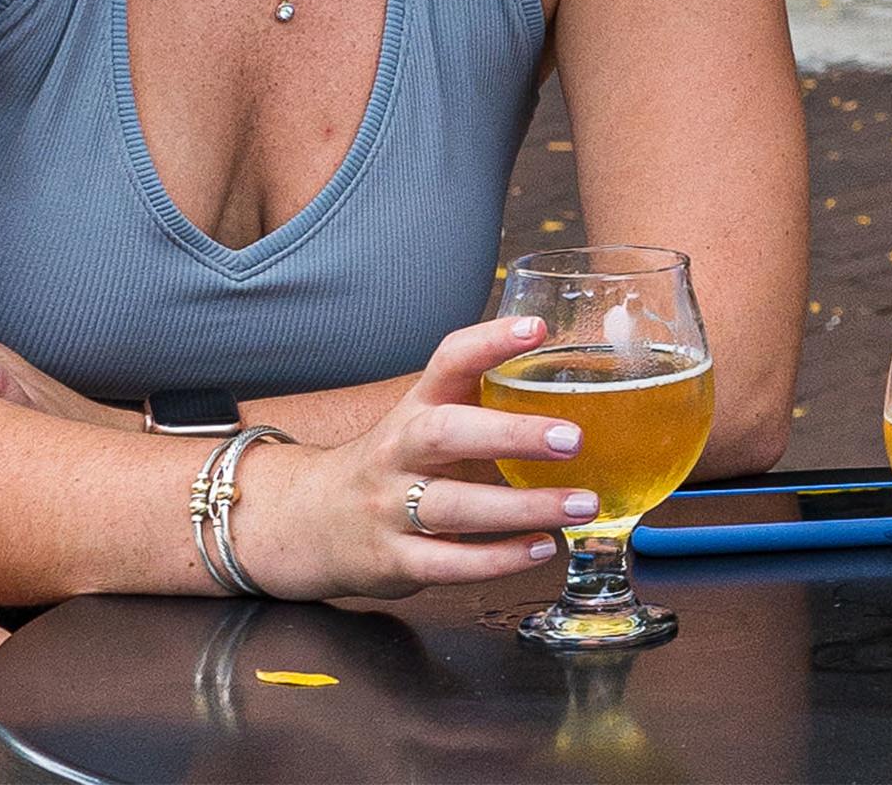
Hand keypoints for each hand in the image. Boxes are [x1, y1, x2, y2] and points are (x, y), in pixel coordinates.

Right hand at [225, 314, 604, 602]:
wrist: (310, 520)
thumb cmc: (394, 464)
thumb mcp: (426, 420)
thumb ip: (482, 401)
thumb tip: (573, 382)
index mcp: (415, 407)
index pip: (448, 361)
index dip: (490, 341)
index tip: (538, 329)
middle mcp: (397, 451)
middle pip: (445, 433)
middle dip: (511, 435)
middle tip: (573, 439)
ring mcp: (389, 507)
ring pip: (453, 505)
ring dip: (523, 507)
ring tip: (580, 505)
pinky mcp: (392, 560)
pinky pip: (448, 562)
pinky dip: (499, 559)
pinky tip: (542, 547)